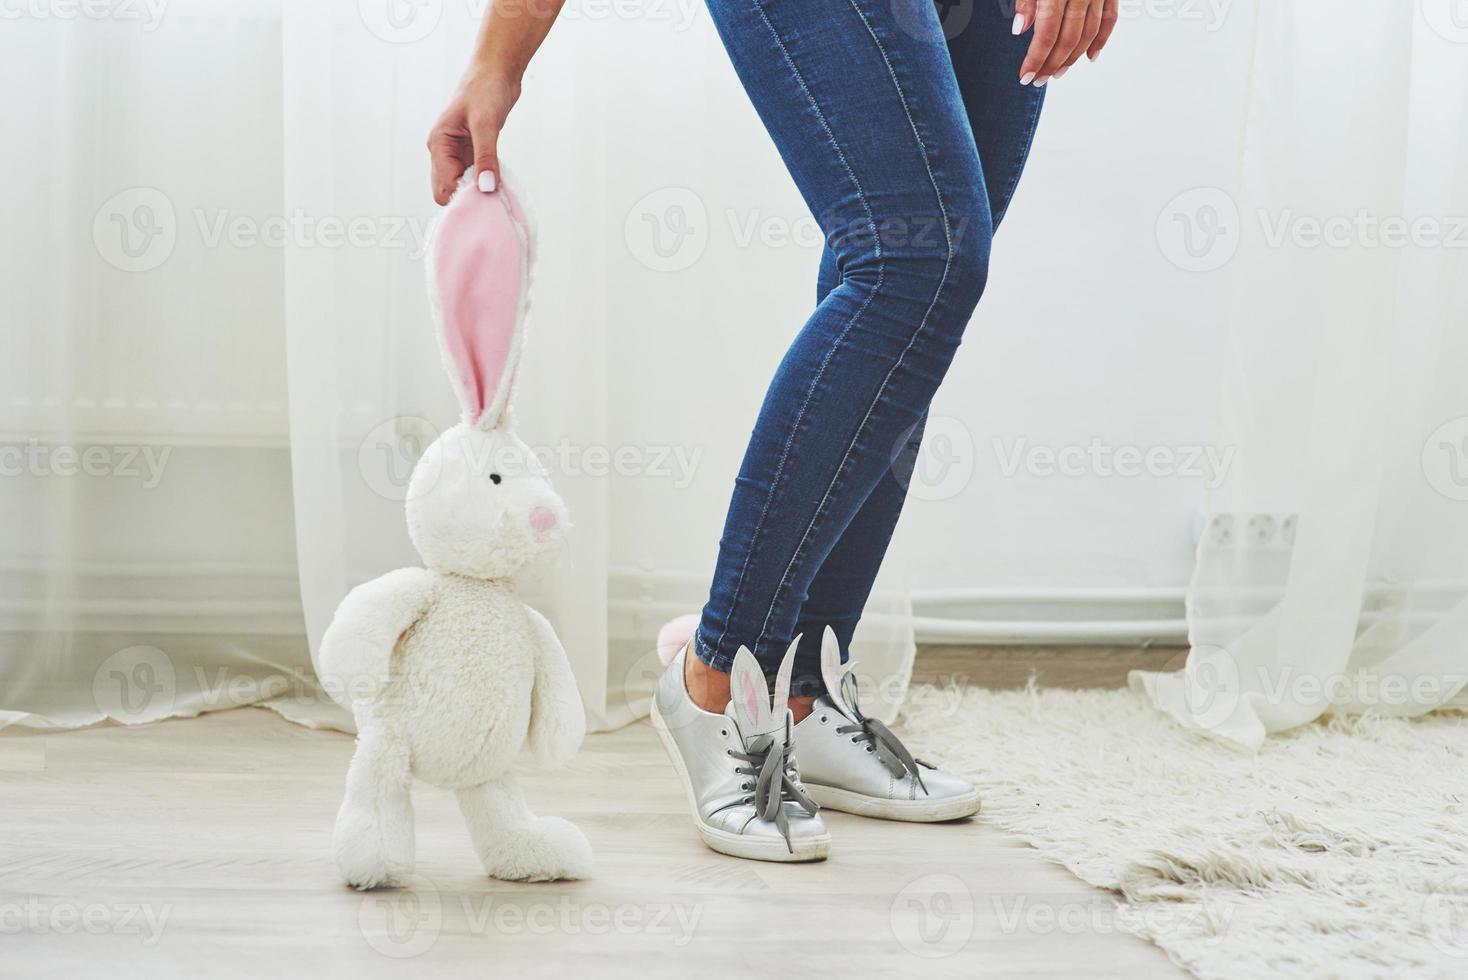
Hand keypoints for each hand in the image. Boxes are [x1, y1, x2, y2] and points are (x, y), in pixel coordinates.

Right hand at [427, 69, 521, 204]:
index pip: (443, 187)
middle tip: (495, 199)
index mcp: (439, 144)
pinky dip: (487, 181)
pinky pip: (476, 176)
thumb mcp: (486, 124)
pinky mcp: (472, 151)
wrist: (497, 71)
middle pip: (451, 190)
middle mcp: (444, 151)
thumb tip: (487, 187)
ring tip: (500, 193)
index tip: (486, 200)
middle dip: (470, 197)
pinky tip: (500, 182)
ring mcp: (458, 152)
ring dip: (480, 190)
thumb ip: (486, 157)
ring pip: (464, 185)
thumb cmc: (485, 89)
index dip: (463, 197)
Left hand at [1013, 0, 1117, 85]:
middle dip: (1052, 64)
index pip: (1046, 33)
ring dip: (1073, 57)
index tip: (1026, 76)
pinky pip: (1110, 18)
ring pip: (1088, 33)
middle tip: (1039, 79)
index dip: (1036, 58)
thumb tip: (1019, 29)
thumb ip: (1025, 0)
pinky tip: (1090, 56)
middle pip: (1067, 39)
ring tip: (1058, 72)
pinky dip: (1101, 39)